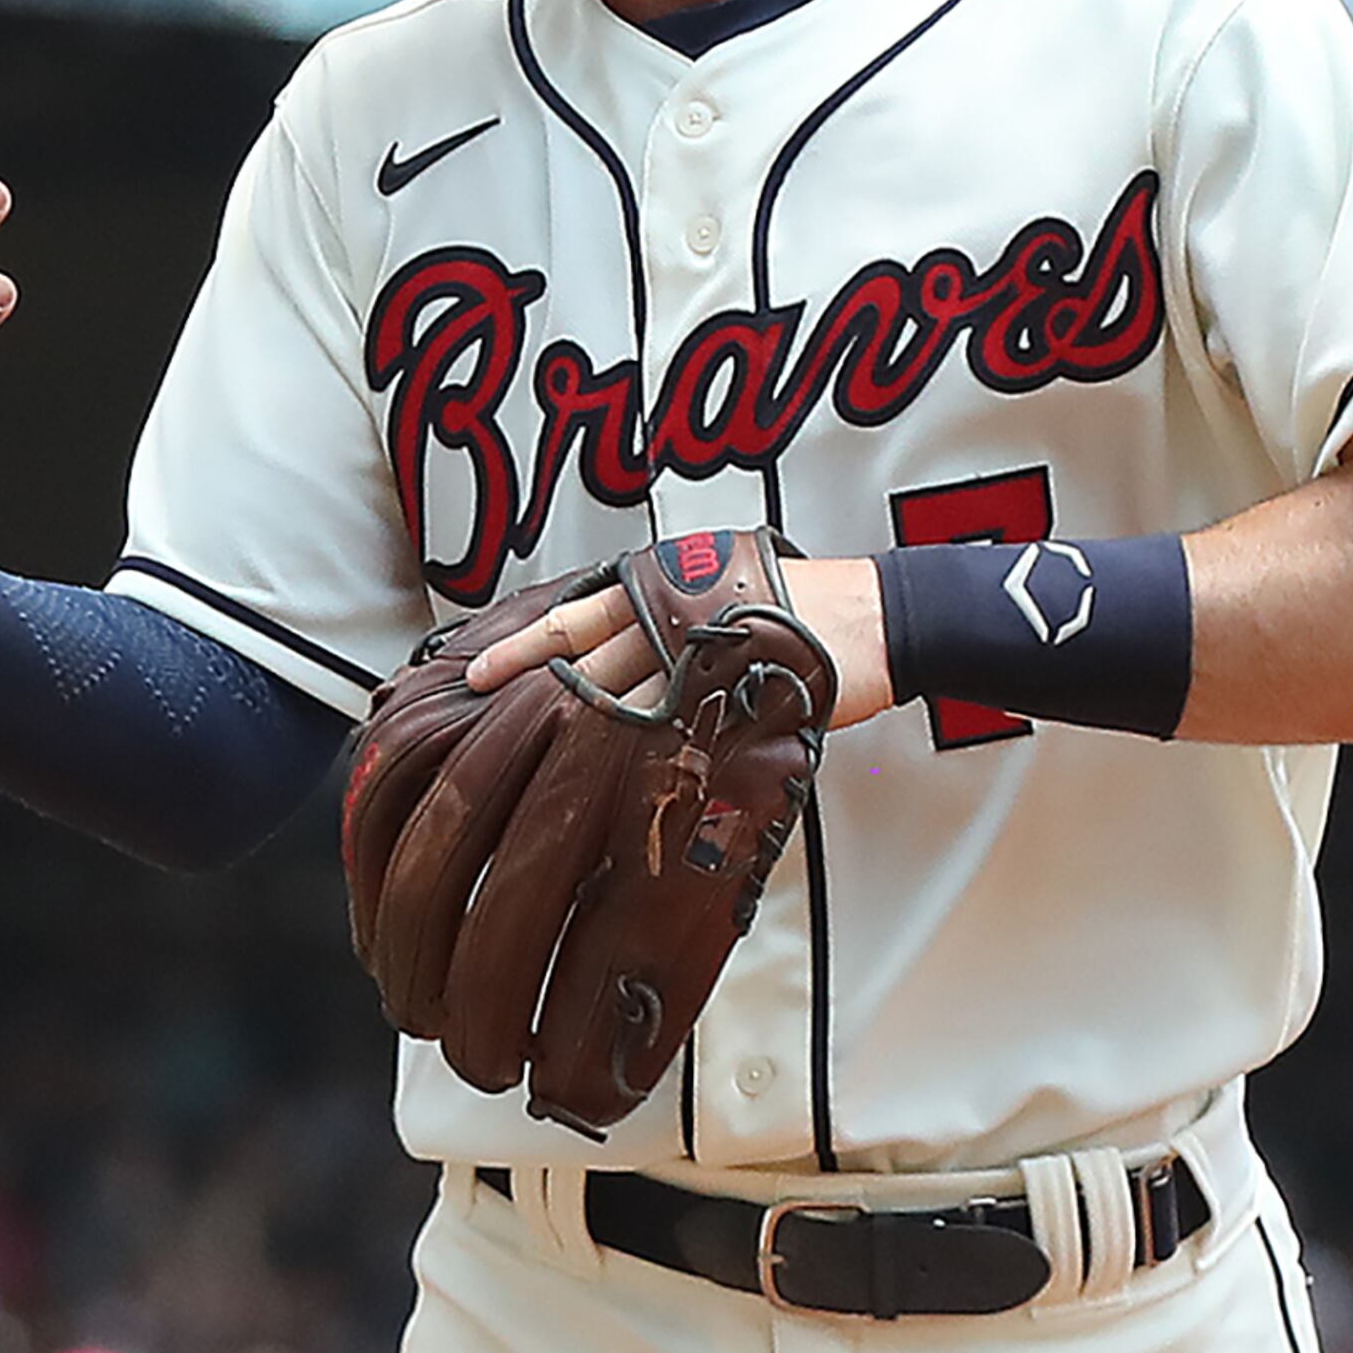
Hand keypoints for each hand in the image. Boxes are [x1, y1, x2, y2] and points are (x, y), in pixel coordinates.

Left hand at [463, 550, 894, 726]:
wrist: (876, 613)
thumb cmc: (797, 597)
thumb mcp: (717, 580)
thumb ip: (665, 611)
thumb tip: (614, 645)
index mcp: (663, 580)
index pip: (575, 616)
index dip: (522, 648)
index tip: (476, 674)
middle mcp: (674, 609)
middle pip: (588, 659)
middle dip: (537, 692)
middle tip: (490, 721)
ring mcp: (705, 650)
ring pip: (630, 694)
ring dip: (589, 726)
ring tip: (546, 755)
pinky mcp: (739, 688)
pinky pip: (682, 724)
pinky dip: (648, 748)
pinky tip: (619, 772)